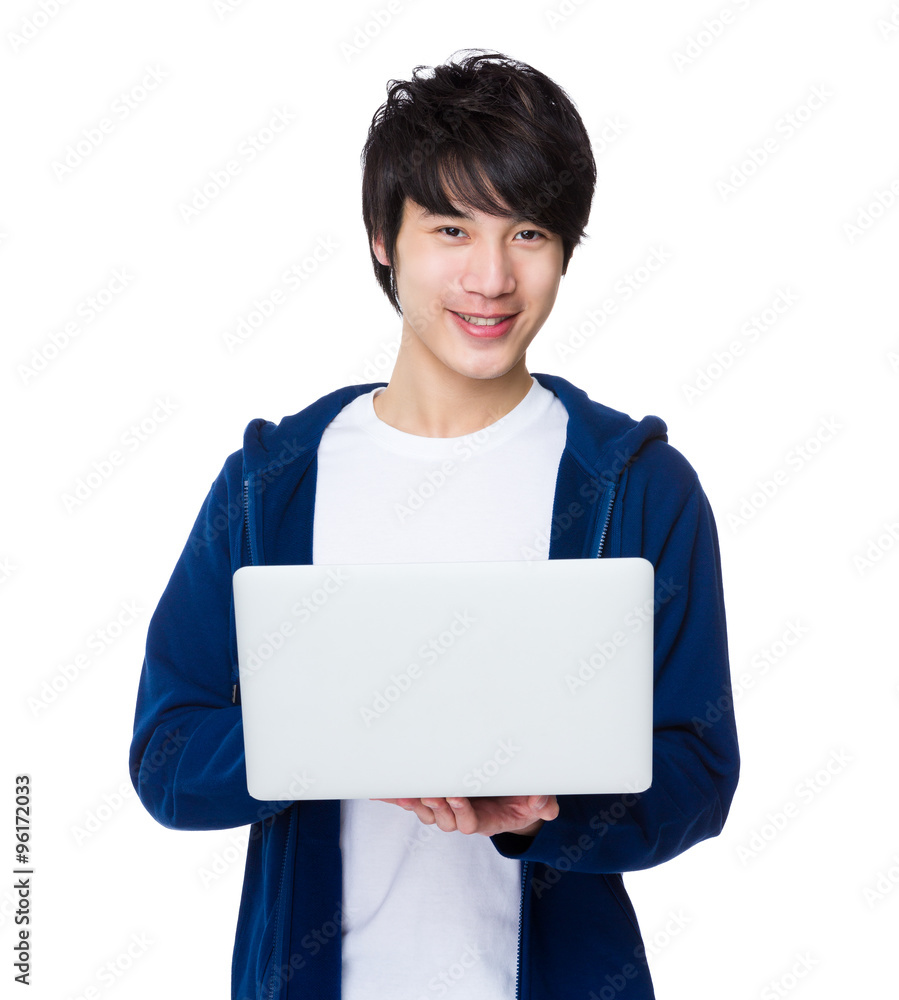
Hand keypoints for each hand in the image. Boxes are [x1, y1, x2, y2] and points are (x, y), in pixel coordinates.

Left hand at [371, 795, 558, 836]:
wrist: (512, 800)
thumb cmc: (524, 799)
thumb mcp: (540, 801)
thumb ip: (543, 802)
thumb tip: (544, 804)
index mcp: (485, 820)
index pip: (470, 821)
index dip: (462, 811)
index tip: (455, 796)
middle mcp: (463, 816)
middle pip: (443, 818)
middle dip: (434, 806)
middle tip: (428, 792)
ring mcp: (448, 808)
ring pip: (427, 810)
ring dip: (414, 802)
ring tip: (403, 791)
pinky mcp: (437, 797)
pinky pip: (415, 800)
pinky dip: (398, 797)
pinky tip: (379, 792)